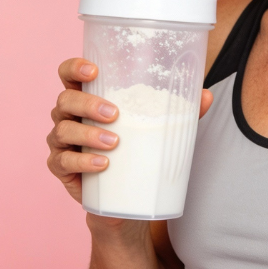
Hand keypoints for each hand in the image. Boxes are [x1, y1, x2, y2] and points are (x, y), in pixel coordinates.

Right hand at [46, 58, 215, 205]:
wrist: (125, 201)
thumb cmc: (135, 153)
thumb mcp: (156, 130)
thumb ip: (178, 112)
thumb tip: (205, 95)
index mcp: (86, 99)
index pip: (68, 75)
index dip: (74, 67)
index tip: (93, 70)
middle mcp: (69, 117)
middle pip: (64, 99)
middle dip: (87, 103)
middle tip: (114, 114)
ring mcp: (62, 143)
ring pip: (63, 130)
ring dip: (87, 133)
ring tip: (114, 142)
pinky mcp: (62, 168)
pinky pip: (63, 161)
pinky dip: (82, 161)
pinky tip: (102, 164)